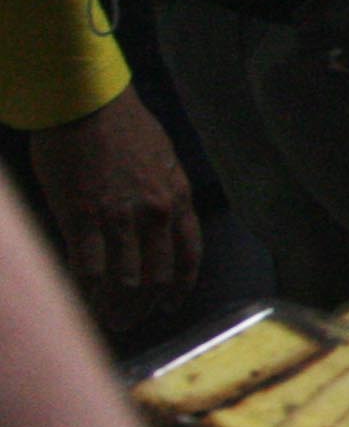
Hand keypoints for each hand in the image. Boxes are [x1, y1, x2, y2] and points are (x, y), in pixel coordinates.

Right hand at [29, 85, 200, 324]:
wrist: (89, 103)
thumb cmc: (122, 127)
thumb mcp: (160, 161)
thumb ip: (162, 196)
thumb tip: (156, 226)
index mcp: (178, 198)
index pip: (189, 256)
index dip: (180, 287)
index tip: (169, 305)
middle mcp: (156, 213)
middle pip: (157, 277)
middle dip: (144, 307)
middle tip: (129, 323)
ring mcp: (120, 217)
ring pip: (124, 281)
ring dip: (115, 308)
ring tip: (106, 321)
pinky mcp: (82, 217)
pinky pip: (88, 269)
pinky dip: (86, 293)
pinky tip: (81, 302)